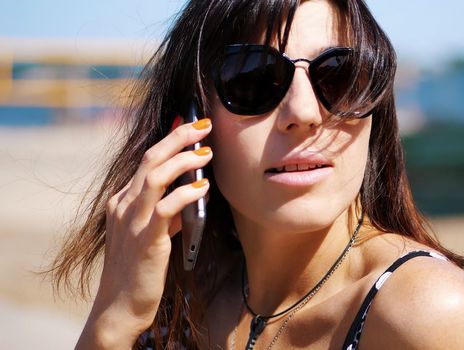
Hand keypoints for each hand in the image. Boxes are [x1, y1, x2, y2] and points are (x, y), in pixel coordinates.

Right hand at [77, 118, 211, 348]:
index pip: (145, 160)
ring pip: (155, 176)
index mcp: (121, 201)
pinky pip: (166, 208)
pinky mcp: (145, 240)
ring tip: (207, 152)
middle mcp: (122, 205)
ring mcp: (131, 221)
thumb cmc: (138, 269)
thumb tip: (189, 192)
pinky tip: (203, 188)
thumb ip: (165, 212)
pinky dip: (186, 193)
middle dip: (178, 138)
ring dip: (183, 160)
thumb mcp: (150, 234)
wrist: (120, 306)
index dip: (169, 140)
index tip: (189, 125)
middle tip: (203, 126)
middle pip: (150, 159)